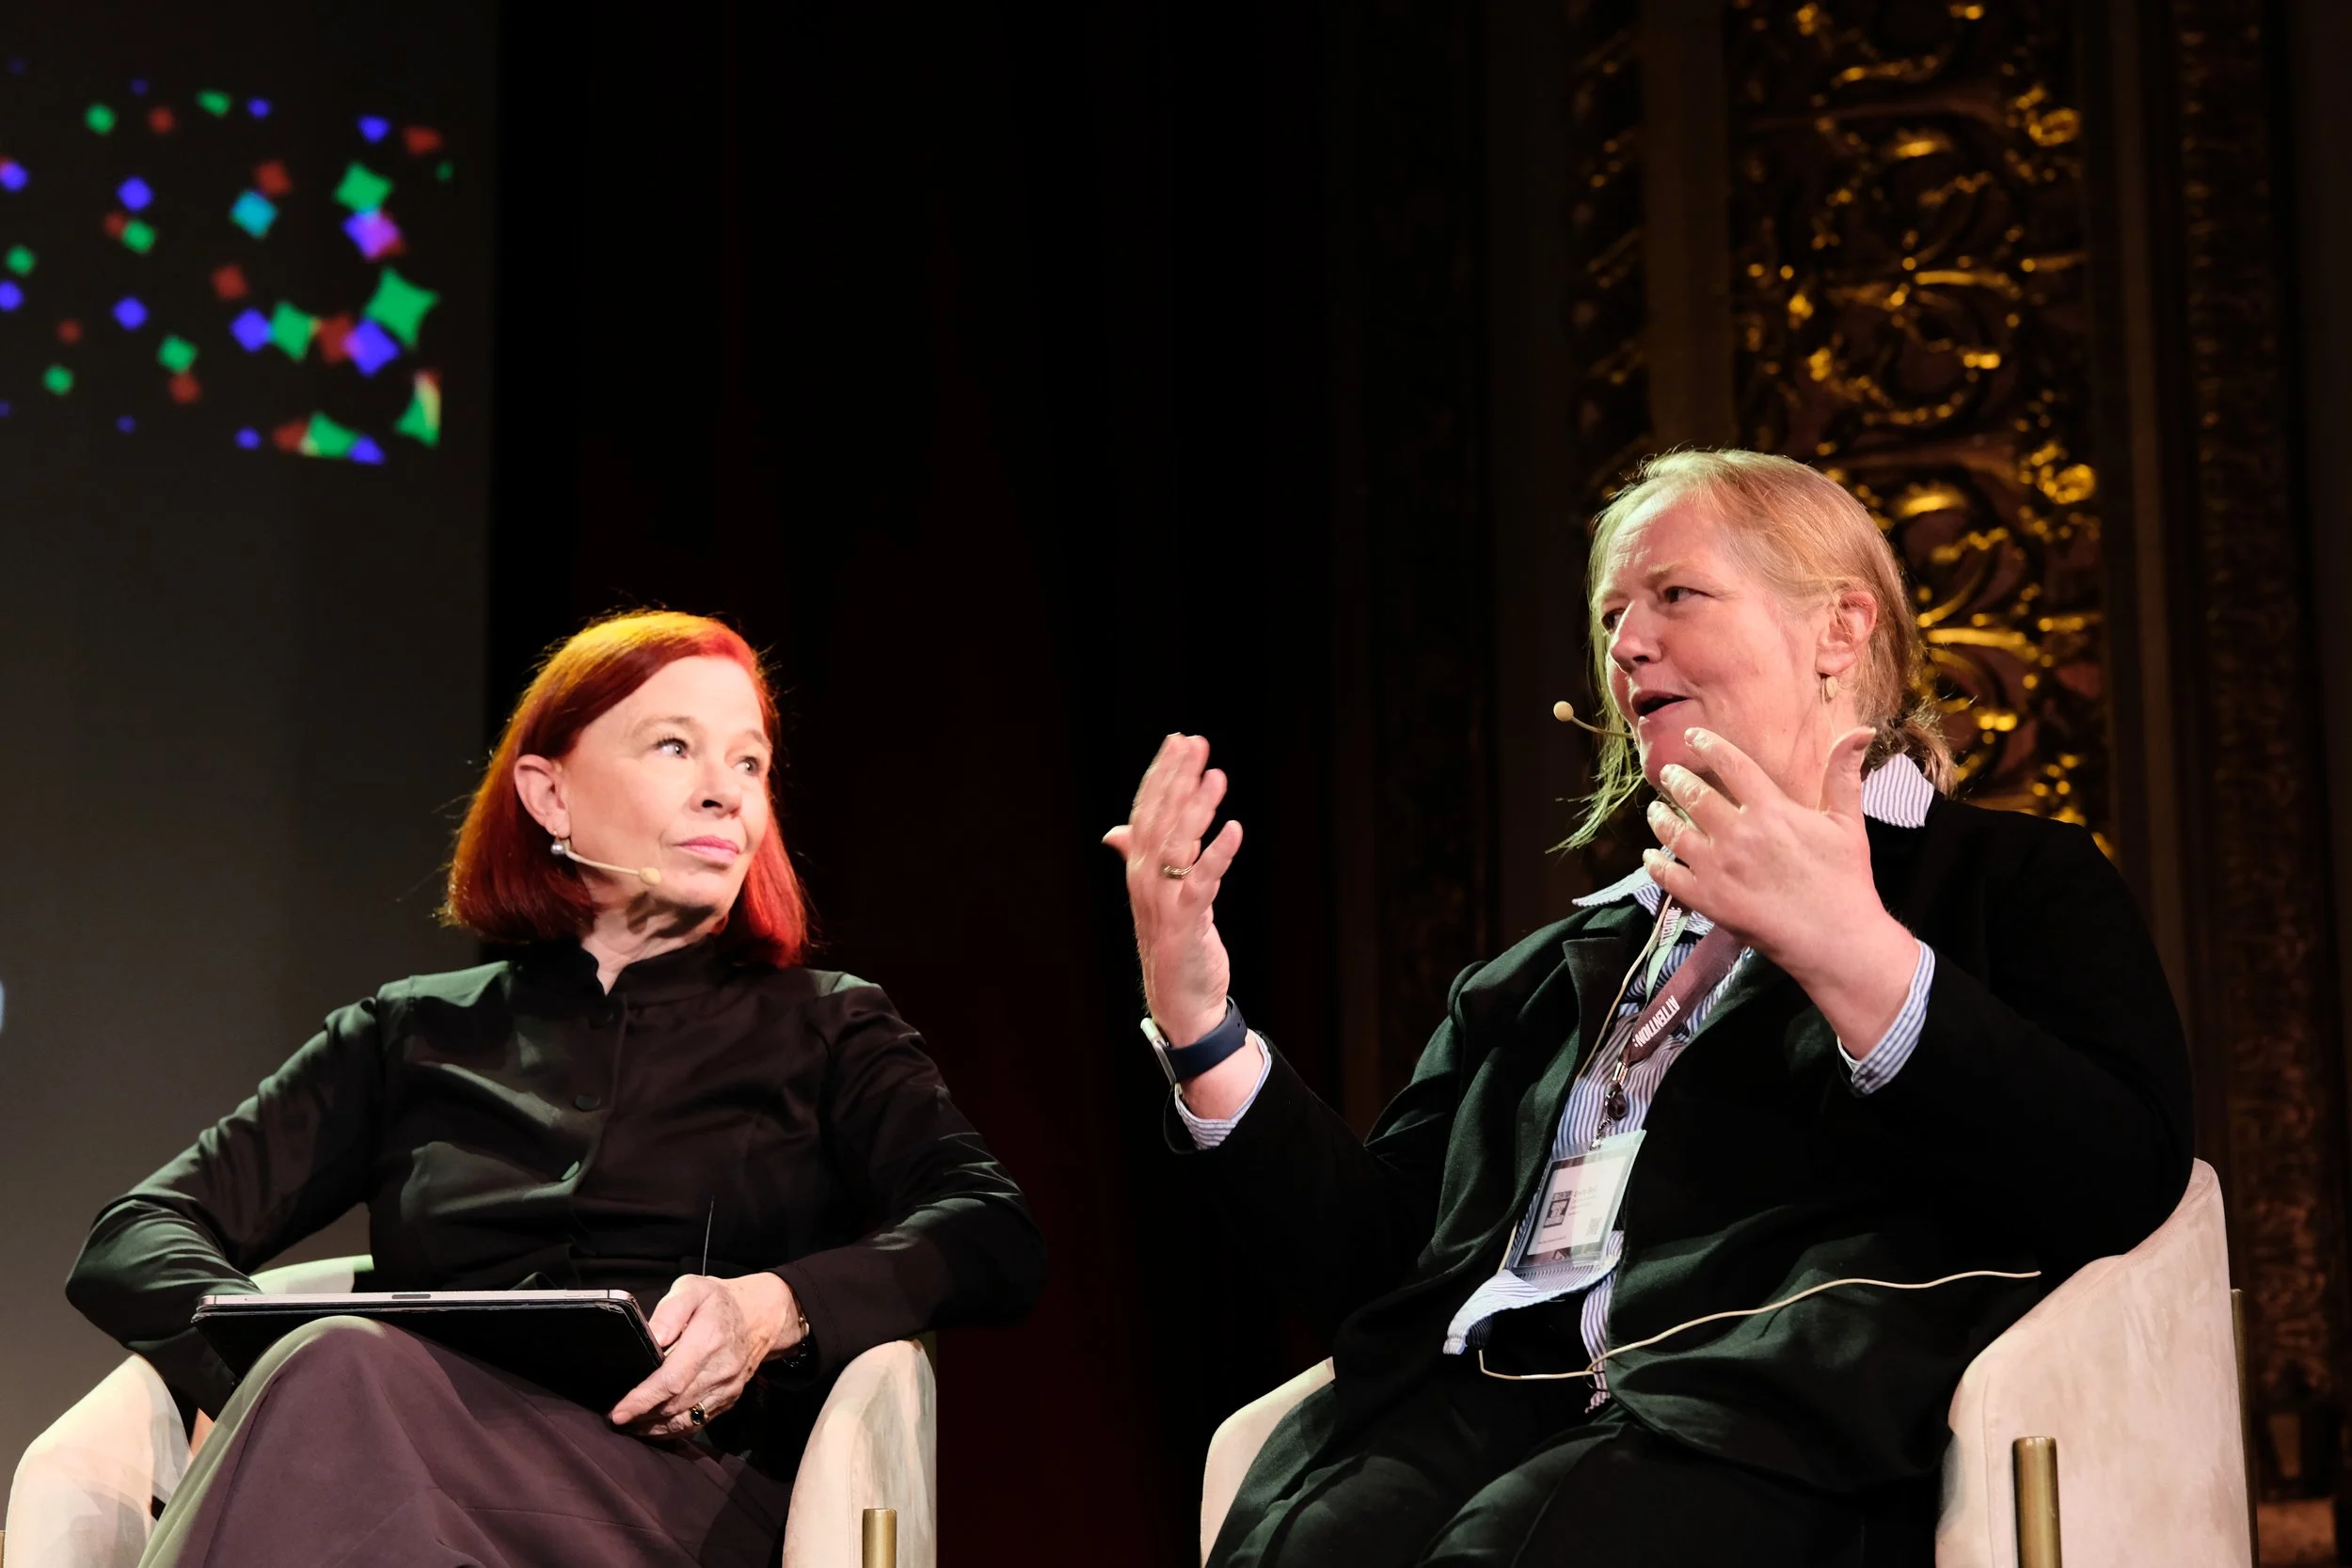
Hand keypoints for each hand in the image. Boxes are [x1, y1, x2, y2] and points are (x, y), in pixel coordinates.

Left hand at [607, 1273, 800, 1438]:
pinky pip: (697, 1421)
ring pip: (685, 1419)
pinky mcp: (729, 1399)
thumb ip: (670, 1311)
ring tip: (629, 1425)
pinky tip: (653, 1426)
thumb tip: (653, 1338)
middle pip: (675, 1405)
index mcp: (708, 1340)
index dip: (643, 1399)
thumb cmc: (719, 1302)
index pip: (672, 1380)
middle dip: (641, 1416)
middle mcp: (720, 1369)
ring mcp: (727, 1388)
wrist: (760, 1316)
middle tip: (614, 1417)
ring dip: (654, 1428)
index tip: (619, 1411)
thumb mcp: (693, 1289)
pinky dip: (673, 1429)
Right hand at [1101, 734, 1242, 1046]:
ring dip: (1197, 808)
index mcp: (1139, 868)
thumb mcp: (1156, 895)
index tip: (1178, 741)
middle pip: (1160, 819)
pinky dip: (1218, 854)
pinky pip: (1202, 881)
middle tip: (1196, 744)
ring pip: (1178, 844)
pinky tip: (1235, 829)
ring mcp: (1163, 900)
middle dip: (1178, 778)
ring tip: (1216, 776)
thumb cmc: (1171, 942)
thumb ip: (1138, 857)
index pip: (1147, 810)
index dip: (1161, 774)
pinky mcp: (1186, 922)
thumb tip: (1115, 831)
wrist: (1178, 999)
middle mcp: (1145, 879)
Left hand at [1641, 726, 1918, 1050]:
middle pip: (1693, 795)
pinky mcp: (1708, 900)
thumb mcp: (1848, 823)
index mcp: (1771, 810)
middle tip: (1668, 774)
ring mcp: (1718, 868)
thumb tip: (1860, 729)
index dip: (1707, 745)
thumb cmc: (1845, 879)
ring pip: (1673, 833)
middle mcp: (1737, 834)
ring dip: (1660, 817)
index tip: (1691, 736)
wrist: (1837, 939)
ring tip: (1655, 809)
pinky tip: (1650, 857)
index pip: (1730, 765)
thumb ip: (1843, 775)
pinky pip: (1669, 877)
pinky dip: (1654, 865)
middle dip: (1676, 779)